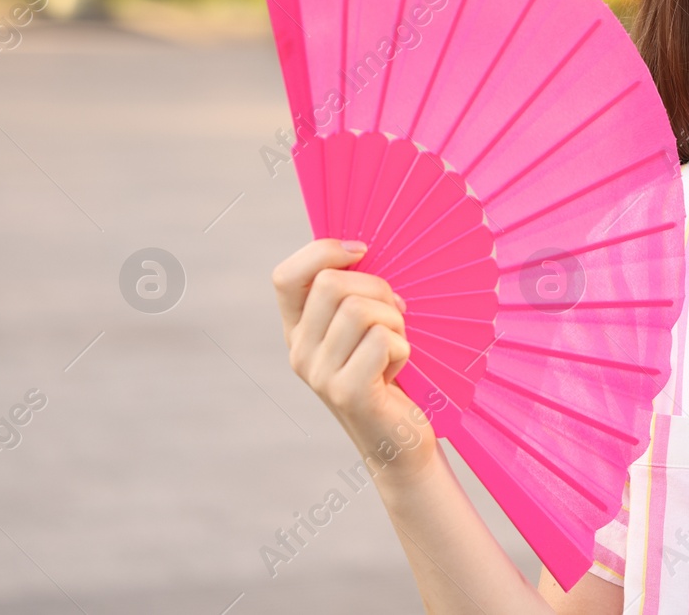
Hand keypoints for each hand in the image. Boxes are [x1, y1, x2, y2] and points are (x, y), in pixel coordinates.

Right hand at [272, 238, 437, 481]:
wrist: (400, 441)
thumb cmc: (389, 373)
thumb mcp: (364, 328)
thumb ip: (353, 294)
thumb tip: (361, 248)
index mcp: (299, 330)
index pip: (286, 276)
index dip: (322, 251)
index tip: (362, 251)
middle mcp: (299, 351)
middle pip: (331, 283)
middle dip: (377, 288)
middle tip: (394, 315)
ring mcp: (319, 374)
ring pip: (360, 308)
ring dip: (394, 321)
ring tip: (395, 346)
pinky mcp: (347, 391)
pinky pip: (382, 339)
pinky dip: (403, 348)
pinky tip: (397, 370)